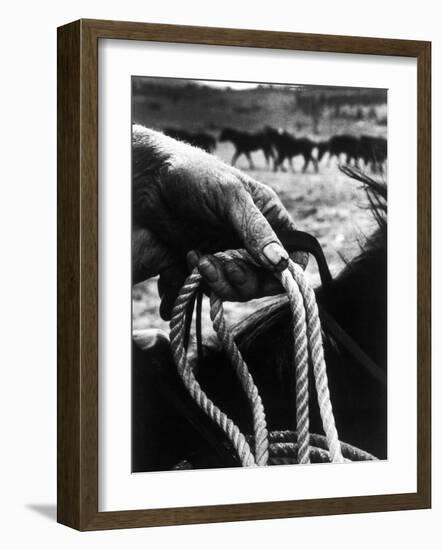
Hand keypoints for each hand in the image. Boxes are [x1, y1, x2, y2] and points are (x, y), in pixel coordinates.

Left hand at [133, 125, 305, 317]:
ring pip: (238, 288)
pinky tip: (190, 260)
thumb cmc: (195, 175)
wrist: (149, 179)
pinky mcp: (205, 264)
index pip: (294, 256)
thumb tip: (280, 263)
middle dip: (245, 281)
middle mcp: (253, 241)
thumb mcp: (230, 196)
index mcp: (269, 219)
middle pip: (265, 281)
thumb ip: (255, 229)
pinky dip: (202, 282)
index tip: (270, 278)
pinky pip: (212, 287)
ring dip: (221, 283)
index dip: (287, 273)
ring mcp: (229, 254)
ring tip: (201, 260)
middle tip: (226, 268)